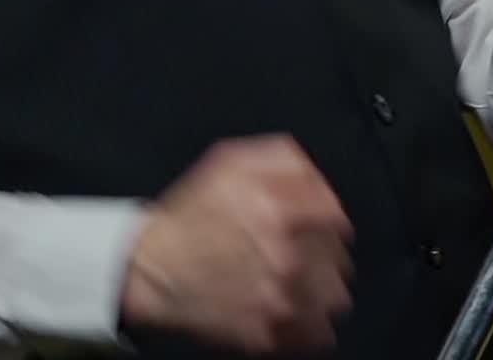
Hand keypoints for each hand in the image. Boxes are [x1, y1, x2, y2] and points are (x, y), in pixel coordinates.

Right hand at [121, 136, 353, 352]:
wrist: (155, 268)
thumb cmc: (191, 214)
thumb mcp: (232, 162)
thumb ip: (283, 158)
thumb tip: (315, 175)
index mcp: (278, 210)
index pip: (334, 215)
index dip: (328, 215)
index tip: (322, 220)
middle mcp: (283, 256)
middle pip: (338, 256)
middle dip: (324, 249)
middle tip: (305, 247)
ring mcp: (276, 299)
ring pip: (333, 296)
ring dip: (322, 286)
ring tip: (302, 279)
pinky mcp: (266, 332)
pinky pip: (315, 333)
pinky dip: (312, 321)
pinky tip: (295, 305)